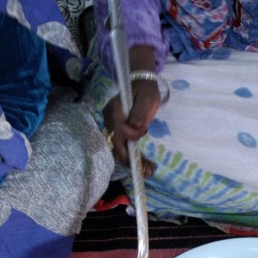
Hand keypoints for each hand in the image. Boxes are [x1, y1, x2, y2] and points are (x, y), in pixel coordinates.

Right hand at [102, 46, 159, 176]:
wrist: (140, 84)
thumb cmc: (145, 90)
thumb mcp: (147, 98)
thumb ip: (141, 112)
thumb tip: (137, 127)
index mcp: (115, 110)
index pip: (119, 129)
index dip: (131, 135)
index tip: (144, 130)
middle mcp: (110, 120)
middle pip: (116, 145)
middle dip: (130, 160)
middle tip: (147, 172)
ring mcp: (112, 127)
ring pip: (119, 150)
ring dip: (132, 163)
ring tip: (148, 172)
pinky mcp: (118, 133)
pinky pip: (122, 148)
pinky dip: (132, 158)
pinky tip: (143, 166)